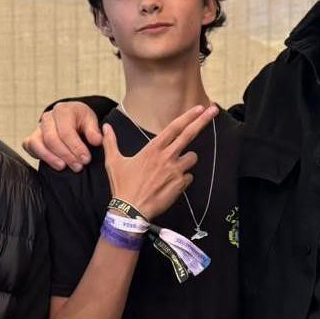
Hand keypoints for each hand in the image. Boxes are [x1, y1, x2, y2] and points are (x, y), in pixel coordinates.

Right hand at [22, 102, 102, 171]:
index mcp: (63, 110)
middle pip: (52, 139)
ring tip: (64, 167)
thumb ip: (93, 131)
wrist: (71, 118)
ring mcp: (38, 128)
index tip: (86, 159)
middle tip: (78, 167)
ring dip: (51, 158)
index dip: (76, 147)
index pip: (66, 132)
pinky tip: (54, 164)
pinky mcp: (32, 138)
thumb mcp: (91, 121)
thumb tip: (96, 141)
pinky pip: (30, 147)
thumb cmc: (81, 120)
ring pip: (38, 144)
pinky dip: (40, 156)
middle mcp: (48, 117)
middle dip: (65, 155)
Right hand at [102, 105, 217, 219]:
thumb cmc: (122, 186)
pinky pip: (188, 177)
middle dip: (203, 120)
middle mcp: (167, 157)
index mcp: (152, 149)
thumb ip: (110, 142)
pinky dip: (182, 178)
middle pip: (189, 135)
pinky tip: (170, 184)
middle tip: (214, 109)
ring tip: (172, 169)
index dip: (188, 116)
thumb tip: (105, 127)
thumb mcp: (113, 162)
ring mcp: (175, 171)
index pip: (174, 127)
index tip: (199, 107)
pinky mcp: (180, 185)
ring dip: (187, 160)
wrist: (131, 211)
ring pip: (192, 158)